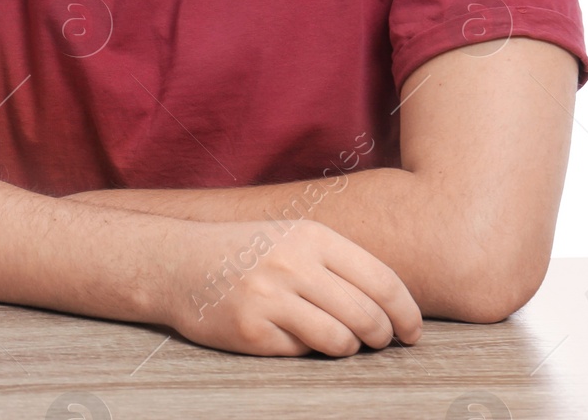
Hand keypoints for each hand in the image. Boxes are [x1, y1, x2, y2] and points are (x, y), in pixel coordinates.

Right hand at [163, 217, 422, 356]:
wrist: (175, 262)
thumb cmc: (246, 252)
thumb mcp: (292, 237)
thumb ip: (340, 263)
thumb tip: (395, 308)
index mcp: (311, 236)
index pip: (382, 280)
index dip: (408, 314)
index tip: (412, 332)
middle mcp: (292, 263)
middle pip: (368, 317)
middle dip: (381, 337)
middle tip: (377, 342)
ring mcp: (270, 297)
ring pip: (341, 341)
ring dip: (346, 347)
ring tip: (334, 339)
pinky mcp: (252, 330)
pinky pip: (302, 353)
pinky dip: (304, 350)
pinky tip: (285, 333)